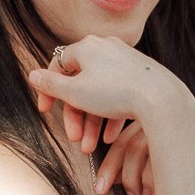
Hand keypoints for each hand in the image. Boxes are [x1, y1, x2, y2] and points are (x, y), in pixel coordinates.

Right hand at [28, 37, 193, 142]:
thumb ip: (50, 84)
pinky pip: (119, 95)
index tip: (46, 111)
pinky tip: (110, 137)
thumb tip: (33, 75)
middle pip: (80, 84)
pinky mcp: (140, 75)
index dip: (49, 91)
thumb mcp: (75, 92)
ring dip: (92, 122)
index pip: (58, 66)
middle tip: (74, 138)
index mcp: (86, 47)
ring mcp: (125, 61)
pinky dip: (111, 116)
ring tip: (91, 147)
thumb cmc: (116, 92)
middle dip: (75, 116)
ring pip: (99, 94)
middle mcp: (105, 49)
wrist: (161, 98)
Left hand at [96, 113, 194, 194]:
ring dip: (139, 177)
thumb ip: (142, 166)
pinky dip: (162, 178)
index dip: (108, 164)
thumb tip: (111, 181)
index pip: (122, 138)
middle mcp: (170, 116)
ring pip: (151, 146)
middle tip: (108, 194)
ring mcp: (189, 123)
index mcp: (157, 118)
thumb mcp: (169, 162)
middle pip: (131, 140)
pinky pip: (179, 154)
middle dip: (116, 170)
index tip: (100, 189)